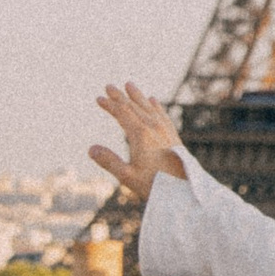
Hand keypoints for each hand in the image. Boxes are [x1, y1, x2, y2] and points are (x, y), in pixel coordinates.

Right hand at [89, 83, 187, 207]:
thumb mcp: (127, 176)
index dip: (110, 105)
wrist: (184, 190)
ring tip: (130, 85)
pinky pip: (163, 115)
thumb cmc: (154, 185)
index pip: (122, 113)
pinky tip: (154, 101)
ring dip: (138, 96)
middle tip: (109, 86)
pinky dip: (156, 106)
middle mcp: (153, 128)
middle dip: (120, 96)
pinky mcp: (173, 137)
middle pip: (134, 106)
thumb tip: (90, 149)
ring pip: (149, 107)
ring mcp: (165, 131)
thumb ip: (108, 161)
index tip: (99, 98)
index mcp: (140, 135)